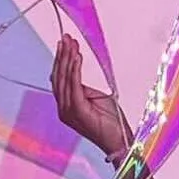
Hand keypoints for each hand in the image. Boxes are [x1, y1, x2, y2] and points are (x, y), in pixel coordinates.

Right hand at [50, 35, 129, 158]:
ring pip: (64, 80)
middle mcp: (63, 109)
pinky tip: (76, 58)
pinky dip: (75, 70)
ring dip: (68, 59)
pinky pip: (74, 87)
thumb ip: (83, 86)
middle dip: (62, 55)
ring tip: (71, 44)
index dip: (61, 59)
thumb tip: (75, 69)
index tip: (65, 43)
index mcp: (65, 106)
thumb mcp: (94, 97)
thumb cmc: (110, 121)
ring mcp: (68, 112)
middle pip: (58, 77)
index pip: (59, 78)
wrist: (119, 140)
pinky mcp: (78, 112)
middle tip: (66, 38)